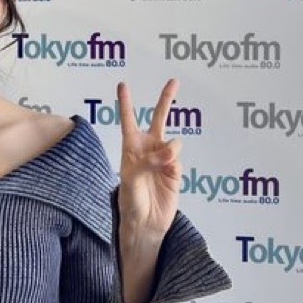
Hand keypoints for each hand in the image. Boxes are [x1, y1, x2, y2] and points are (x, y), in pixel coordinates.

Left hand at [116, 79, 181, 243]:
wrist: (146, 223)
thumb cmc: (130, 200)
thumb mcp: (131, 179)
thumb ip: (148, 161)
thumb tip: (170, 152)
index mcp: (131, 147)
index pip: (128, 120)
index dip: (126, 102)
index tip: (123, 84)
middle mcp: (148, 149)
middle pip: (159, 118)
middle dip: (167, 99)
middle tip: (174, 80)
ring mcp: (164, 158)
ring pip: (173, 143)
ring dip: (169, 152)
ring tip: (162, 166)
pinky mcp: (176, 171)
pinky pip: (178, 160)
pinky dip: (174, 166)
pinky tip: (167, 177)